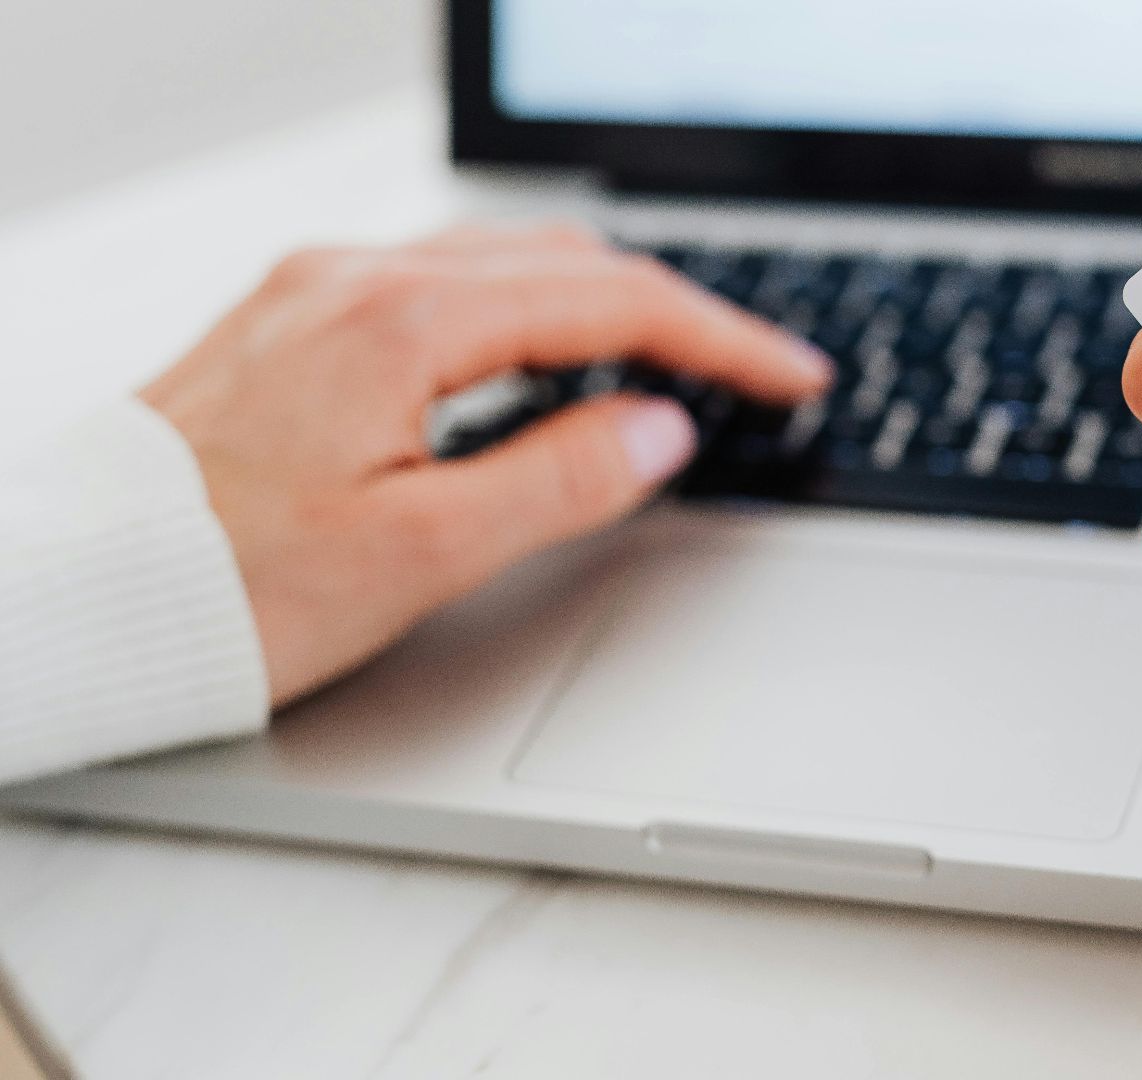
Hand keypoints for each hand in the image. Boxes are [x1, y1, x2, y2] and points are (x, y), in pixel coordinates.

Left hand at [140, 224, 831, 706]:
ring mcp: (318, 291)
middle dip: (677, 311)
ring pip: (506, 262)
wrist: (79, 593)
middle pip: (566, 260)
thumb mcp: (420, 552)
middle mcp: (355, 281)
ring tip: (673, 365)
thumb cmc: (224, 588)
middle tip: (752, 375)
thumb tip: (660, 428)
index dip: (723, 341)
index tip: (793, 377)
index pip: (610, 301)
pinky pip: (444, 281)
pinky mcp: (294, 318)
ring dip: (604, 303)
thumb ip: (560, 478)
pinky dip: (529, 309)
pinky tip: (547, 356)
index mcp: (398, 325)